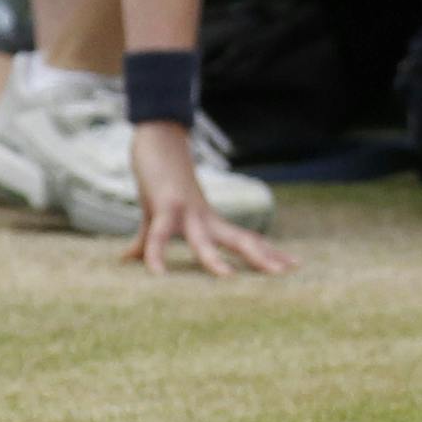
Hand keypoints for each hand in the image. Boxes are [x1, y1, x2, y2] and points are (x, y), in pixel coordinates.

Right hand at [126, 123, 296, 276]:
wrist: (157, 141)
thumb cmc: (159, 183)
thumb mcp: (153, 217)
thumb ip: (145, 241)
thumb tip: (125, 259)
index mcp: (211, 223)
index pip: (248, 240)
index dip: (270, 253)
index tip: (296, 266)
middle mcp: (205, 219)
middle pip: (241, 241)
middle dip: (263, 257)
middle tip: (288, 272)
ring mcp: (187, 211)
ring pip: (204, 240)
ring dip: (214, 260)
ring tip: (228, 279)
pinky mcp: (162, 205)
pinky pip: (158, 234)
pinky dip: (155, 253)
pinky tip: (156, 273)